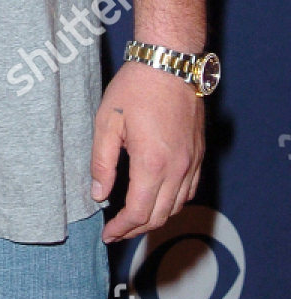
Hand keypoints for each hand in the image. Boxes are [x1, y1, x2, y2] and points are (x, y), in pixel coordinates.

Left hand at [91, 61, 203, 243]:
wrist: (169, 63)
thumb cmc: (135, 88)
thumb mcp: (107, 122)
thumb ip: (102, 163)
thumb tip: (99, 195)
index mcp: (152, 163)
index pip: (138, 212)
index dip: (122, 229)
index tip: (108, 234)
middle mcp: (178, 168)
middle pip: (159, 216)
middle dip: (136, 229)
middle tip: (116, 232)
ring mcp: (192, 162)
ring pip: (176, 206)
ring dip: (154, 218)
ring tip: (133, 220)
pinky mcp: (198, 154)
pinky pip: (189, 190)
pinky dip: (172, 203)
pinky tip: (157, 199)